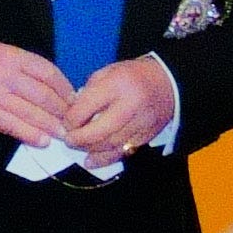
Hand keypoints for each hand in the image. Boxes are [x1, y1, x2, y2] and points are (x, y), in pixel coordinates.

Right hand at [0, 41, 78, 144]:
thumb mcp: (0, 53)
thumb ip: (24, 67)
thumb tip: (51, 86)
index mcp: (12, 57)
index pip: (47, 72)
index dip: (64, 87)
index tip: (73, 97)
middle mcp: (6, 75)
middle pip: (43, 94)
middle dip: (61, 109)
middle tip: (73, 119)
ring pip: (31, 112)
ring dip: (51, 125)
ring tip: (63, 134)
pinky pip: (13, 126)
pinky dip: (30, 135)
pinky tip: (43, 141)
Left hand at [58, 56, 178, 163]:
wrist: (167, 84)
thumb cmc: (132, 76)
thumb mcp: (108, 72)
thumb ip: (89, 92)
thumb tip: (72, 114)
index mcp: (118, 84)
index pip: (87, 106)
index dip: (71, 119)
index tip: (65, 122)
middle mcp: (131, 105)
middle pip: (99, 131)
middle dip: (78, 139)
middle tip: (68, 140)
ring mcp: (141, 123)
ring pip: (110, 144)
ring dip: (90, 149)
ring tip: (78, 147)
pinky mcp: (146, 137)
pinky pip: (122, 152)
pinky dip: (104, 159)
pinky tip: (90, 160)